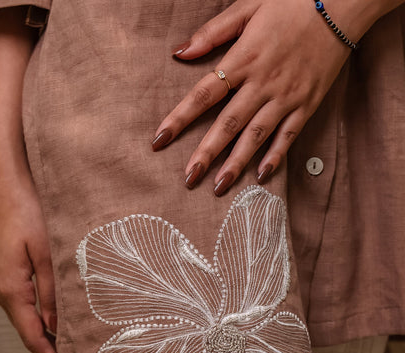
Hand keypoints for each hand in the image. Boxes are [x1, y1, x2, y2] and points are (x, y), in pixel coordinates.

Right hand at [0, 174, 69, 352]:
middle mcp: (1, 290)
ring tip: (70, 349)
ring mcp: (0, 283)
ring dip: (46, 335)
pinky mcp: (5, 274)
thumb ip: (53, 291)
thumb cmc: (26, 211)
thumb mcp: (48, 252)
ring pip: (26, 318)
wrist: (3, 184)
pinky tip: (56, 320)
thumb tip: (57, 324)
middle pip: (28, 331)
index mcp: (10, 289)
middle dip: (50, 352)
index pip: (32, 336)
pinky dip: (40, 317)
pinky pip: (23, 303)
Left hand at [152, 0, 373, 195]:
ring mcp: (286, 97)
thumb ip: (212, 33)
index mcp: (243, 58)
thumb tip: (180, 53)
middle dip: (206, 153)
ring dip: (236, 163)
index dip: (179, 118)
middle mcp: (262, 82)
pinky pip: (288, 136)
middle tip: (188, 178)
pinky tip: (261, 176)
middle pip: (228, 124)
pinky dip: (275, 157)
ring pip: (256, 136)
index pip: (203, 93)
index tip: (159, 139)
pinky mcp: (306, 104)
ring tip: (218, 187)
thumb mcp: (247, 7)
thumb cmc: (289, 3)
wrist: (340, 4)